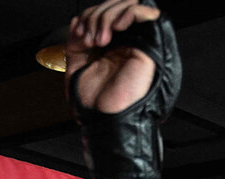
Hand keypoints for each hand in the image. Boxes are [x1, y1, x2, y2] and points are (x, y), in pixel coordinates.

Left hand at [65, 0, 179, 178]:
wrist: (104, 120)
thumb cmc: (94, 104)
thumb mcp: (75, 66)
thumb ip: (75, 42)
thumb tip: (78, 20)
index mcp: (110, 47)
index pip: (103, 14)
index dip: (89, 17)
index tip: (80, 35)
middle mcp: (125, 43)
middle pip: (115, 7)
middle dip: (96, 15)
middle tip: (89, 37)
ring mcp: (137, 44)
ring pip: (128, 6)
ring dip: (108, 16)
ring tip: (100, 38)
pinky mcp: (149, 48)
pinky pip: (144, 14)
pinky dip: (127, 13)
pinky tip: (115, 27)